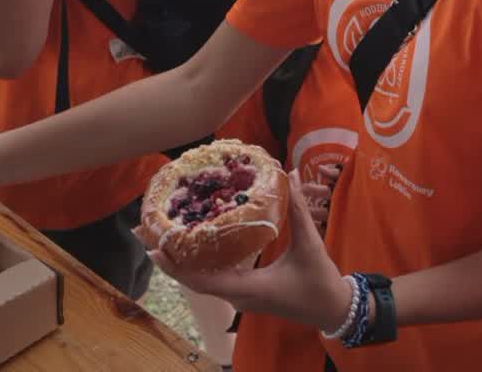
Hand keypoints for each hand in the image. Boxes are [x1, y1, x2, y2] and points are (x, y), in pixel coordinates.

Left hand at [148, 172, 351, 332]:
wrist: (331, 308)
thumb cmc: (319, 282)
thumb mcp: (309, 245)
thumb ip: (297, 210)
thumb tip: (289, 173)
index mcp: (248, 289)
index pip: (202, 281)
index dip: (176, 267)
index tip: (156, 250)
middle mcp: (238, 296)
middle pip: (195, 281)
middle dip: (171, 260)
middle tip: (149, 236)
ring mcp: (241, 297)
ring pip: (203, 281)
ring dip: (182, 262)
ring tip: (164, 239)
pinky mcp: (246, 293)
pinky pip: (215, 279)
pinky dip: (198, 265)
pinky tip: (193, 247)